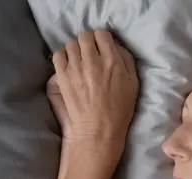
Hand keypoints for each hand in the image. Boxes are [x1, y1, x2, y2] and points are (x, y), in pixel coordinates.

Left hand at [52, 30, 138, 155]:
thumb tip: (115, 46)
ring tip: (79, 60)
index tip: (102, 47)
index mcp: (113, 61)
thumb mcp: (133, 84)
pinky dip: (63, 57)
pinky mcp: (62, 76)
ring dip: (75, 50)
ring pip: (71, 44)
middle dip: (88, 42)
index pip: (102, 34)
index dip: (102, 39)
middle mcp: (93, 60)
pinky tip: (68, 66)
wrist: (97, 130)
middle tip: (90, 53)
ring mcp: (75, 68)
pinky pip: (58, 55)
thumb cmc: (119, 111)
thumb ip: (126, 60)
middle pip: (85, 36)